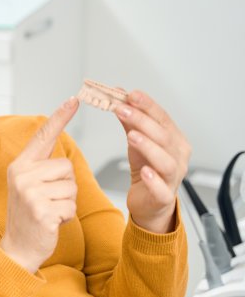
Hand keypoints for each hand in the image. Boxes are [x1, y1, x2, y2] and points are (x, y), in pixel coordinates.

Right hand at [0, 97, 78, 273]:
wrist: (18, 247)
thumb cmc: (30, 215)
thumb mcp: (30, 186)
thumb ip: (42, 168)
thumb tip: (60, 156)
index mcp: (20, 166)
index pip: (43, 136)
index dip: (60, 117)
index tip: (74, 99)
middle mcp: (22, 175)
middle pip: (66, 166)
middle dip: (66, 186)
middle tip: (48, 200)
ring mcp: (30, 193)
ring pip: (71, 187)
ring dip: (67, 202)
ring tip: (49, 211)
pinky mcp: (41, 210)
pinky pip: (71, 206)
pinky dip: (66, 217)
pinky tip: (51, 223)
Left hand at [115, 90, 190, 232]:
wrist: (149, 202)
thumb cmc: (146, 168)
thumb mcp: (136, 141)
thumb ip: (129, 120)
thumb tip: (118, 94)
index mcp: (174, 140)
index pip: (163, 118)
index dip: (148, 105)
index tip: (131, 94)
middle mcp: (178, 157)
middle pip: (163, 136)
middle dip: (143, 121)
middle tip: (123, 109)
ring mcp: (173, 177)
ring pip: (166, 161)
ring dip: (149, 146)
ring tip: (132, 136)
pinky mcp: (163, 197)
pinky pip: (162, 189)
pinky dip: (154, 180)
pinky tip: (144, 171)